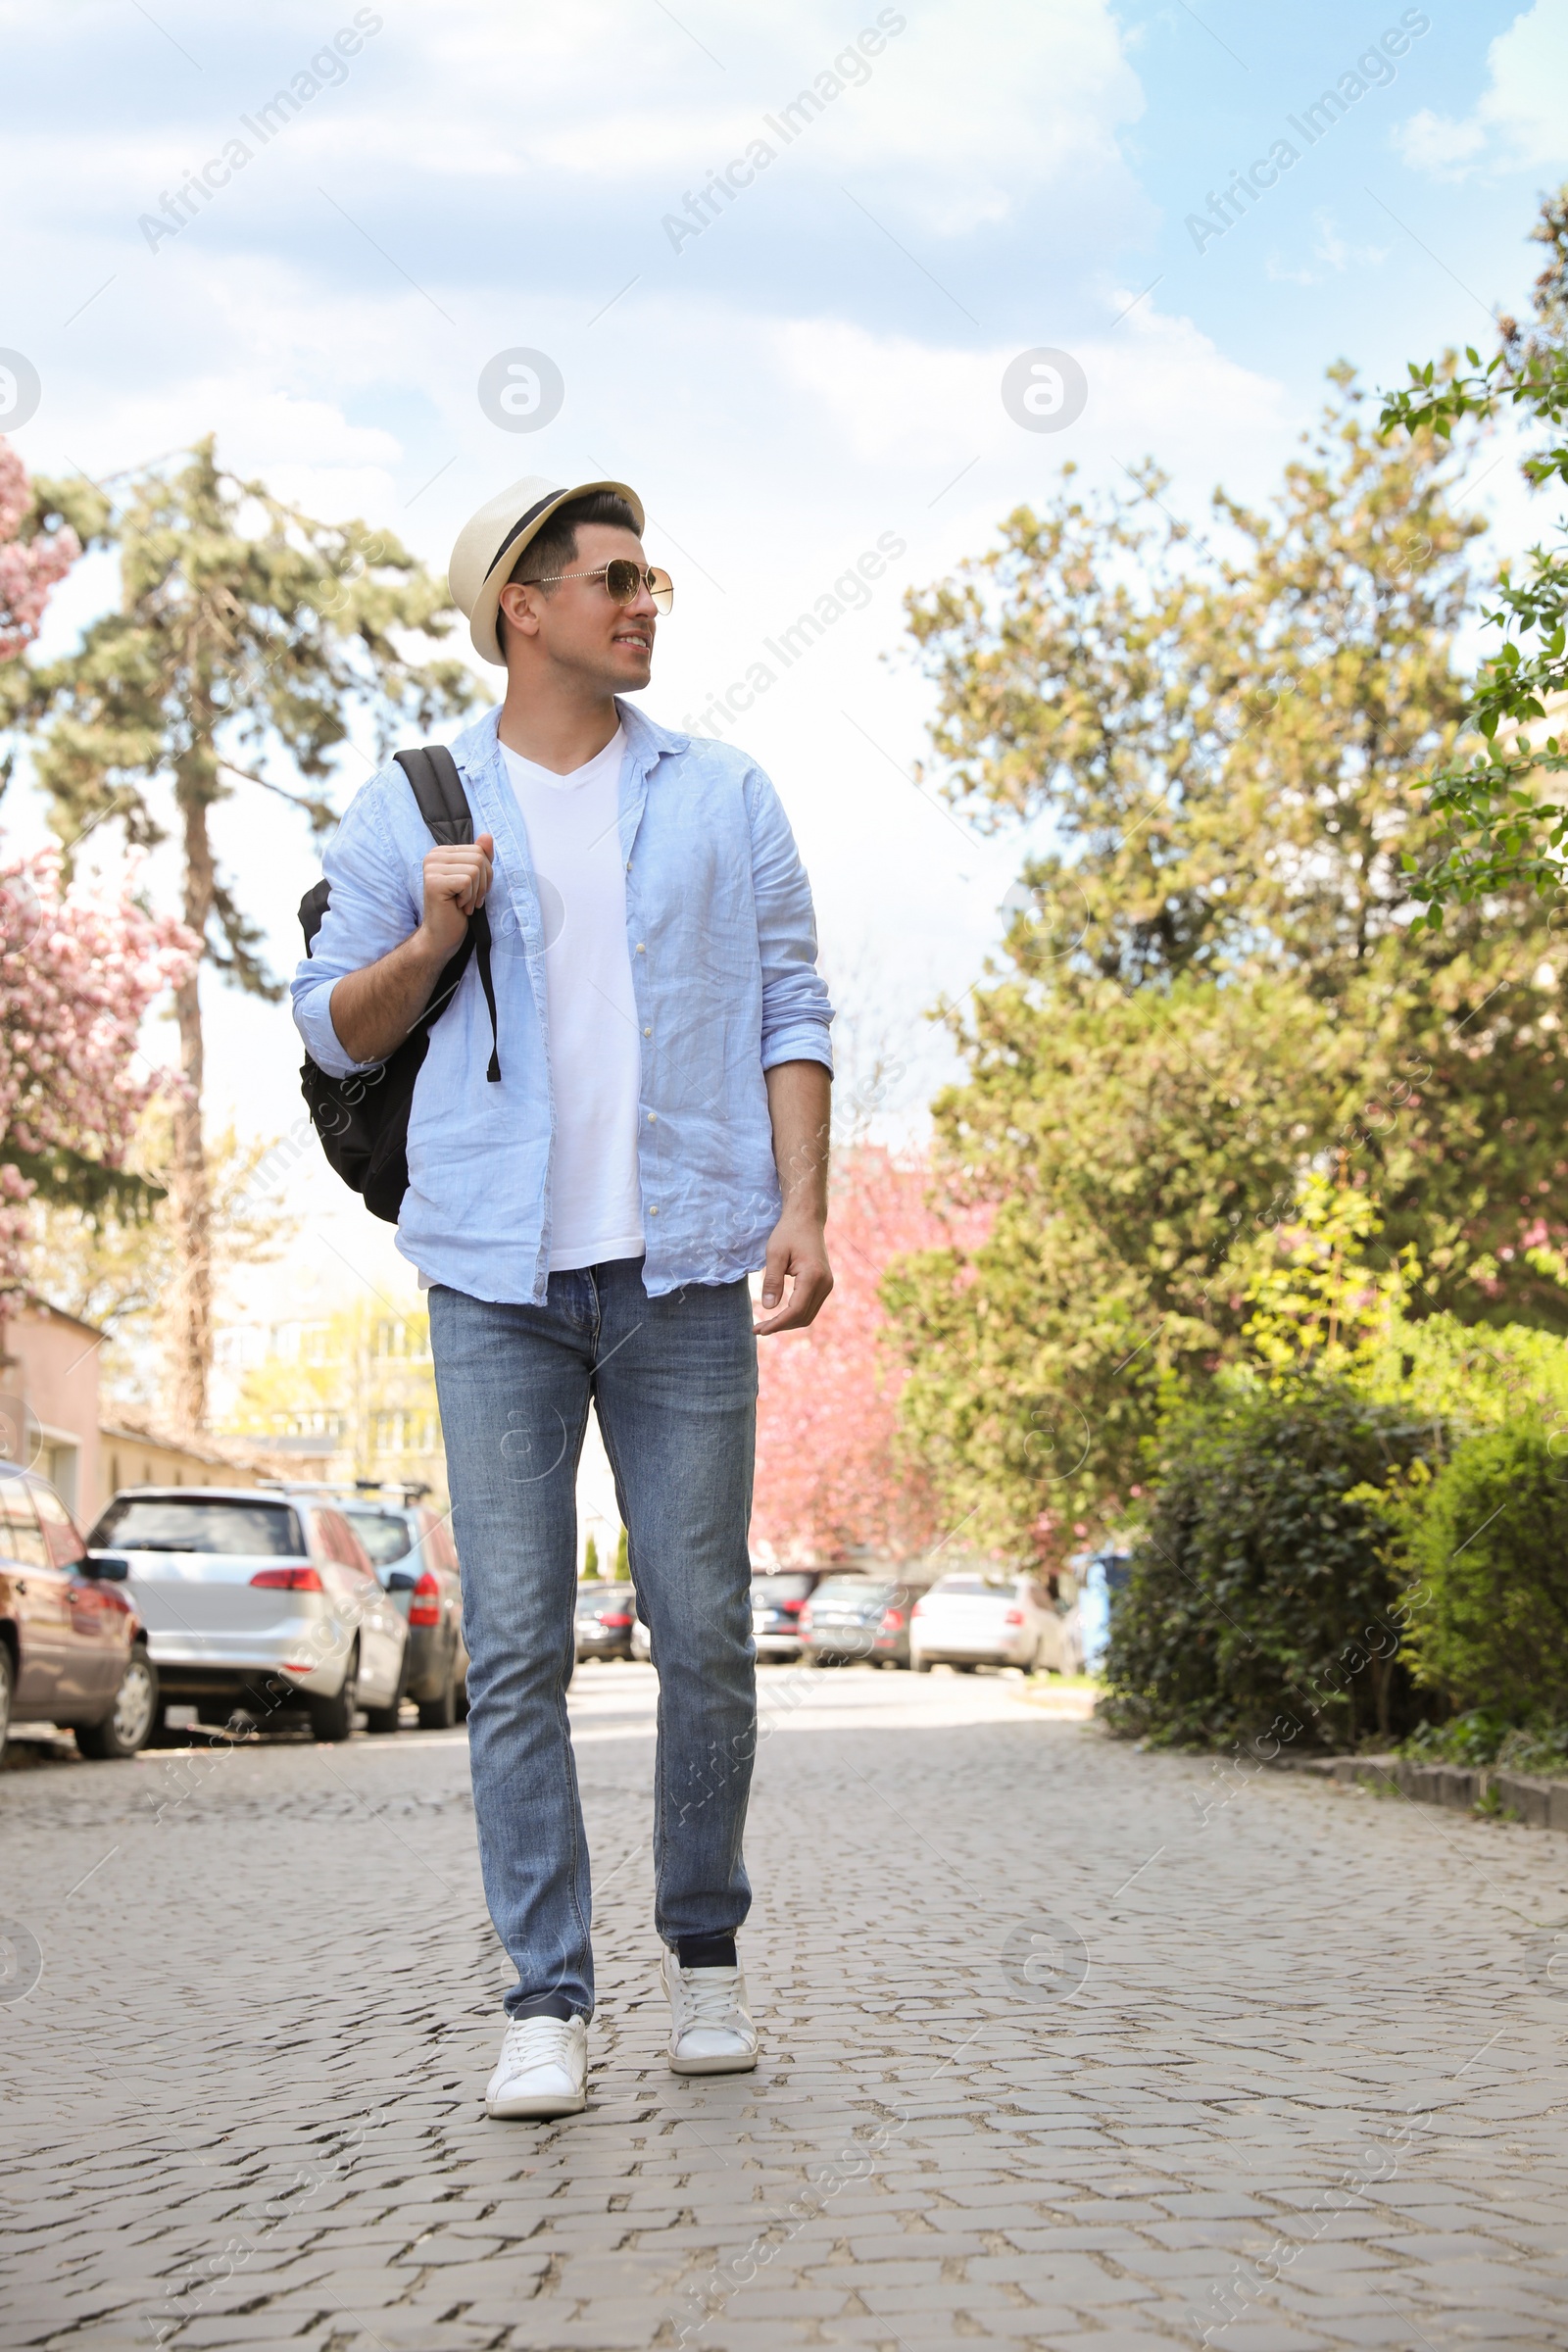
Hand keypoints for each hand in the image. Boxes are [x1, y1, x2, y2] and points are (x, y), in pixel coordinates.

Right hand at [418, 833, 493, 959]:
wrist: (441, 936)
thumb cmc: (458, 909)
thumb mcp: (475, 880)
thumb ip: (480, 857)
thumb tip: (487, 836)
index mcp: (442, 852)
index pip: (479, 850)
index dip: (485, 874)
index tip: (474, 891)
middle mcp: (433, 856)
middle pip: (479, 858)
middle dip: (483, 883)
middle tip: (470, 900)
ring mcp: (431, 868)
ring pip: (475, 869)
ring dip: (476, 893)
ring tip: (464, 904)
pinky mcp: (434, 882)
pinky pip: (468, 881)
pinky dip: (469, 898)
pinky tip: (457, 906)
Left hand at [754, 1207, 832, 1334]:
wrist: (807, 1219)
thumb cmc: (788, 1233)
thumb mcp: (774, 1253)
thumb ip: (771, 1281)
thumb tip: (768, 1308)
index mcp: (813, 1275)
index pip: (795, 1310)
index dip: (777, 1324)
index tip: (759, 1329)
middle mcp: (825, 1283)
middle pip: (803, 1317)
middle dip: (780, 1326)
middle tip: (758, 1329)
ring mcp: (827, 1285)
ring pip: (808, 1316)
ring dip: (787, 1323)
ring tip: (766, 1325)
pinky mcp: (825, 1285)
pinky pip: (810, 1308)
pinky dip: (794, 1315)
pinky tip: (779, 1315)